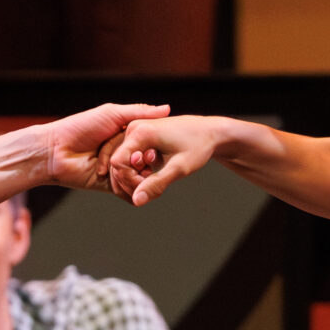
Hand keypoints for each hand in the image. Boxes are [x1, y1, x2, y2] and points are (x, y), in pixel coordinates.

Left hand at [35, 102, 168, 190]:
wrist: (55, 151)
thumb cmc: (80, 127)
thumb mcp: (112, 114)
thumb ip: (139, 112)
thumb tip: (167, 108)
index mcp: (124, 135)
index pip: (148, 142)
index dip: (155, 145)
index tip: (162, 146)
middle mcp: (122, 153)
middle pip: (144, 160)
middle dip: (147, 162)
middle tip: (149, 161)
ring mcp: (116, 171)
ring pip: (137, 176)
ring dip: (140, 176)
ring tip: (142, 173)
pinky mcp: (109, 186)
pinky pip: (125, 190)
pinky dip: (131, 189)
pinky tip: (139, 187)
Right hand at [105, 113, 230, 205]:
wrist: (210, 131)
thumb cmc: (198, 146)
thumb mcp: (179, 168)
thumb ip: (156, 184)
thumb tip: (137, 201)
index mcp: (140, 132)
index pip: (118, 163)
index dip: (130, 181)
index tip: (149, 187)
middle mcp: (134, 128)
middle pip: (119, 164)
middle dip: (134, 180)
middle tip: (157, 184)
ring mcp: (136, 130)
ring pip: (124, 162)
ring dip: (137, 176)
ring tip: (158, 176)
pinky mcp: (140, 135)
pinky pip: (131, 157)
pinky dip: (140, 169)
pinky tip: (155, 171)